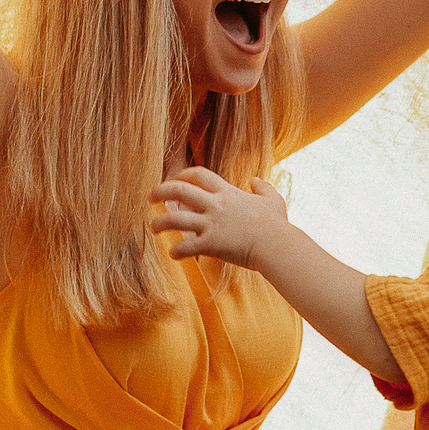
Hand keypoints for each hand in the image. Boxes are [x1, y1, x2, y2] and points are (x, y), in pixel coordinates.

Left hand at [152, 167, 287, 271]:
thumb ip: (263, 187)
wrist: (278, 246)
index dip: (183, 175)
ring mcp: (211, 225)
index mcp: (227, 193)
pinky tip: (173, 254)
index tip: (176, 179)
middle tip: (151, 198)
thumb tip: (256, 180)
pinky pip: (184, 246)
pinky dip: (175, 251)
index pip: (198, 175)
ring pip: (174, 219)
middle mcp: (215, 205)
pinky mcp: (210, 244)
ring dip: (159, 222)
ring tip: (153, 227)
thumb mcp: (273, 200)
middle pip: (178, 191)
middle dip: (160, 192)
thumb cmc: (277, 225)